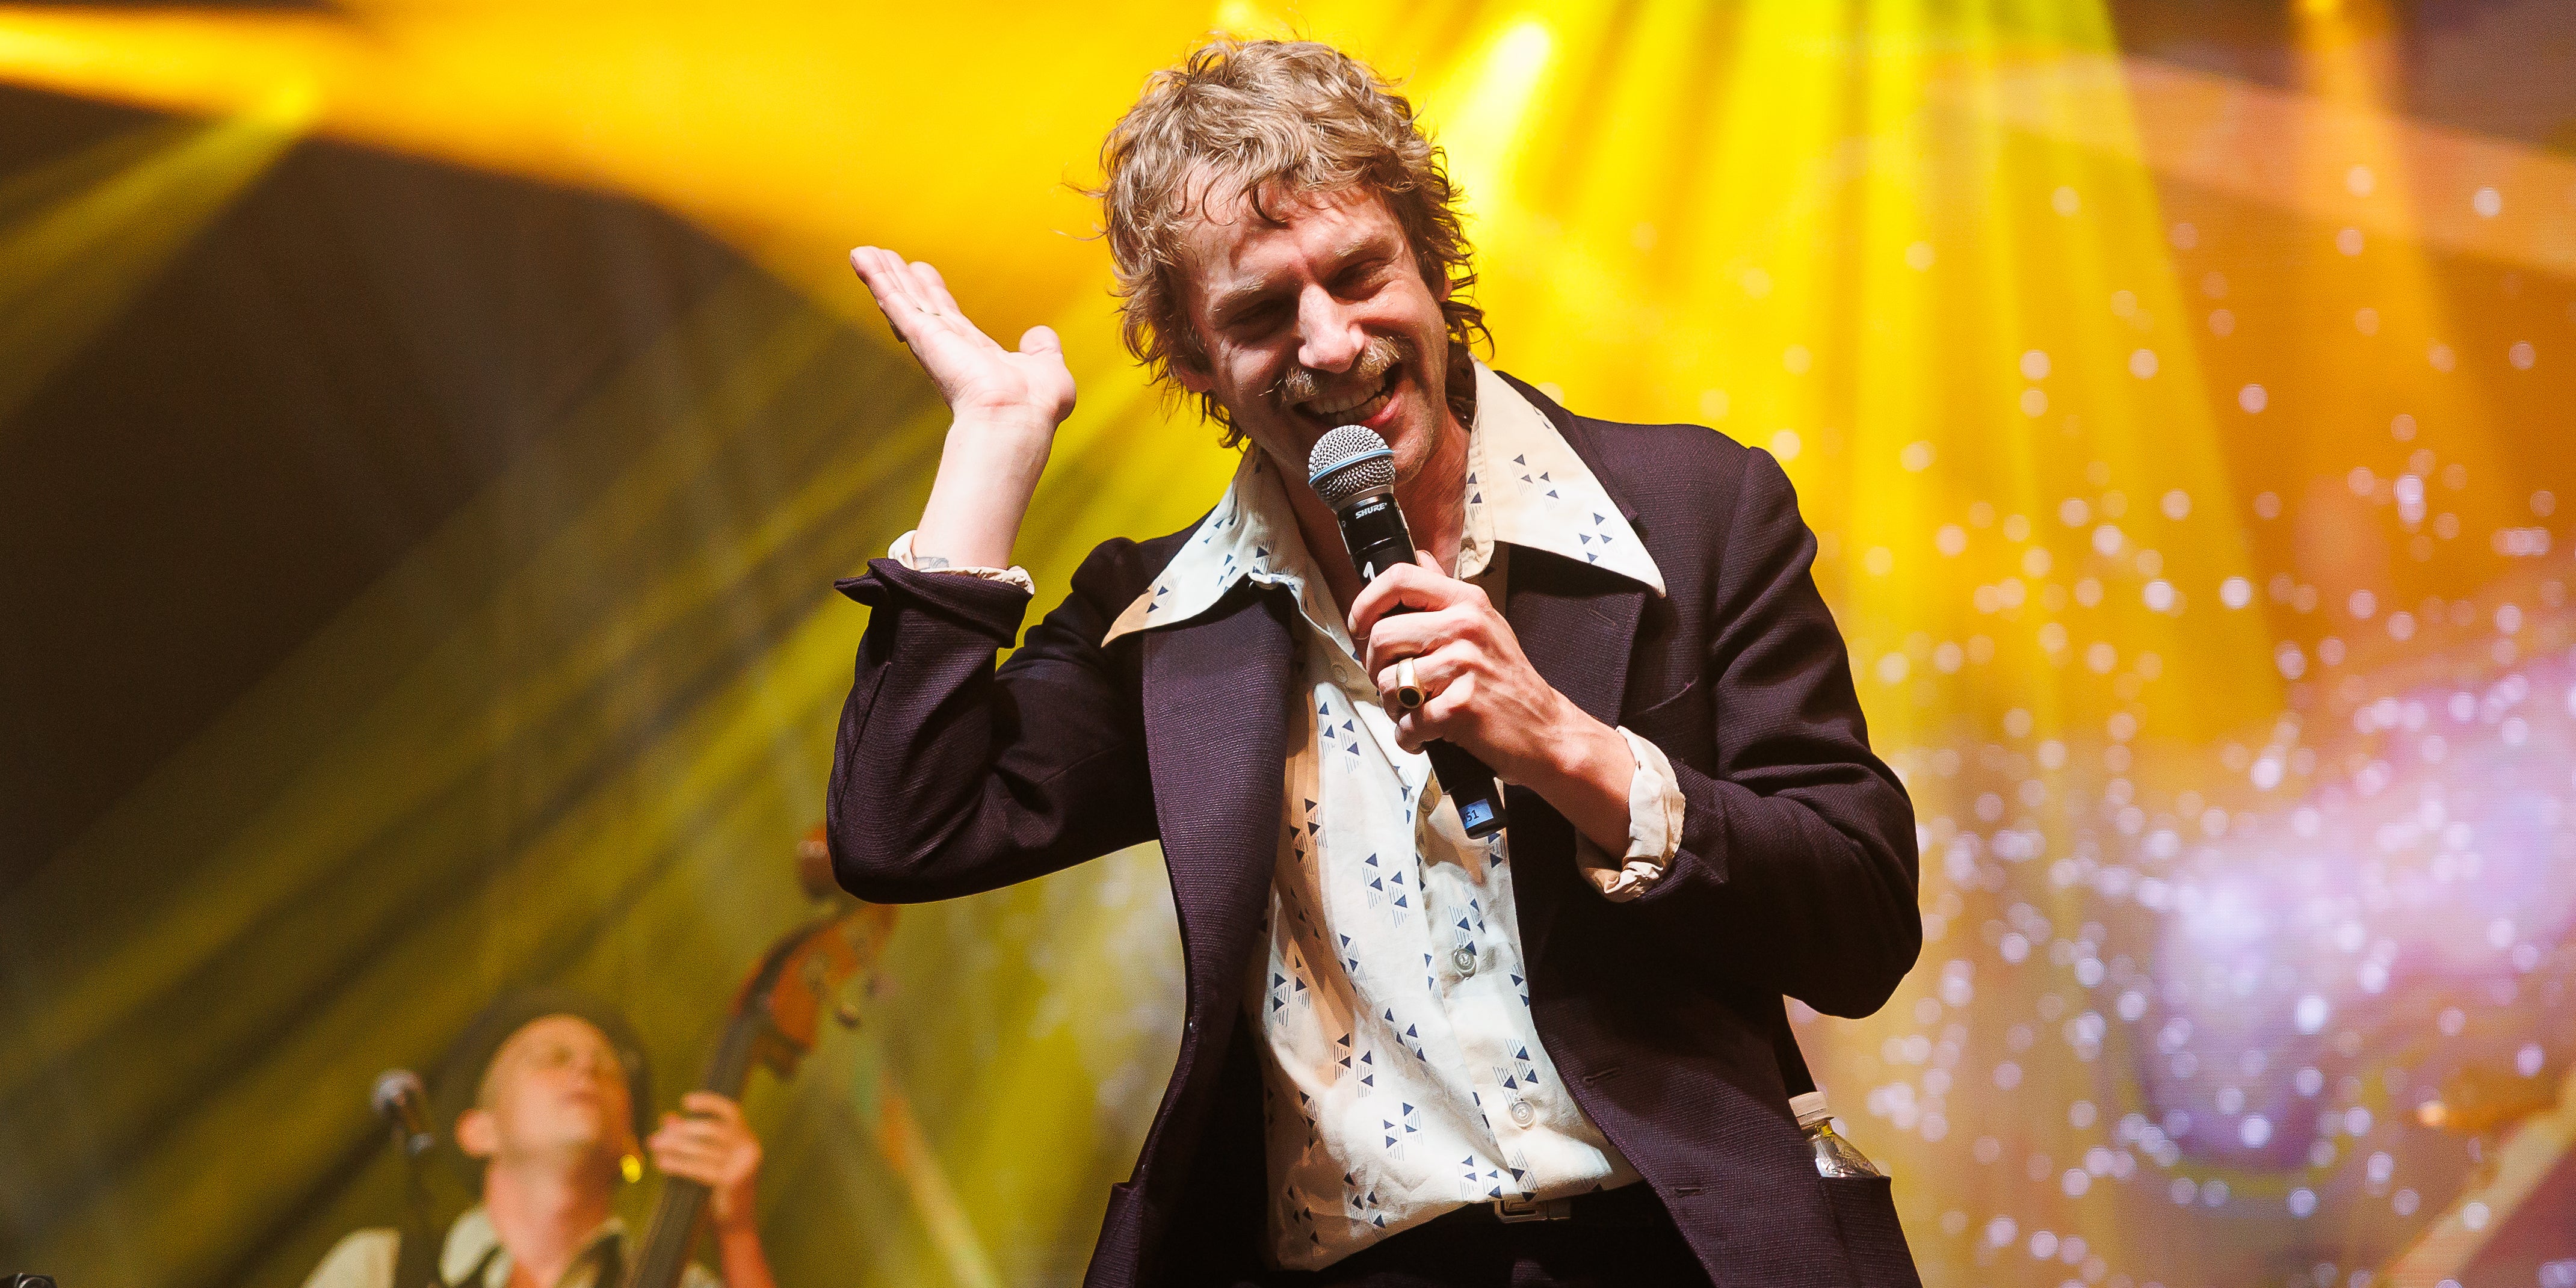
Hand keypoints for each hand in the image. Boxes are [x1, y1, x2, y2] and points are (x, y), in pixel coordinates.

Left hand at [648, 1092, 762, 1230]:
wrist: (735, 1224)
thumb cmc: (720, 1190)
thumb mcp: (709, 1160)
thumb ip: (691, 1138)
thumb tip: (667, 1119)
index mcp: (747, 1139)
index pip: (731, 1111)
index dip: (709, 1102)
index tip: (686, 1101)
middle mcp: (749, 1147)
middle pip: (712, 1129)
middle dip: (680, 1131)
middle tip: (656, 1137)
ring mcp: (743, 1164)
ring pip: (702, 1148)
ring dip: (674, 1147)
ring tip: (654, 1147)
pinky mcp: (732, 1181)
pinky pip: (698, 1168)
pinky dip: (677, 1164)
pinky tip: (661, 1163)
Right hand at [849, 247, 1074, 432]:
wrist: (1018, 416)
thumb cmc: (1035, 405)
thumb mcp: (1047, 368)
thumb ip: (1042, 350)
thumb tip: (1040, 335)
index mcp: (975, 356)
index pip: (948, 317)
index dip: (933, 294)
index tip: (920, 272)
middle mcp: (949, 347)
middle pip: (919, 305)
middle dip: (901, 281)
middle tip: (882, 257)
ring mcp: (932, 341)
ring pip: (902, 300)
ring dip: (882, 275)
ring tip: (862, 252)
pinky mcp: (922, 335)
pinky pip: (895, 301)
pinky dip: (877, 279)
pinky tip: (861, 259)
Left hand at [1350, 553, 1635, 848]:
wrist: (1547, 730)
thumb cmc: (1507, 681)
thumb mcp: (1485, 623)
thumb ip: (1445, 594)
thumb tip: (1419, 556)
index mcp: (1467, 602)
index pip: (1399, 578)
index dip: (1366, 602)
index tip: (1360, 626)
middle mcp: (1466, 626)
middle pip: (1382, 636)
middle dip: (1374, 667)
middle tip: (1392, 684)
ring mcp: (1465, 665)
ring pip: (1389, 683)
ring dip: (1393, 707)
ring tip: (1416, 712)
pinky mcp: (1462, 706)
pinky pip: (1408, 722)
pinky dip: (1409, 736)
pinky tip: (1425, 735)